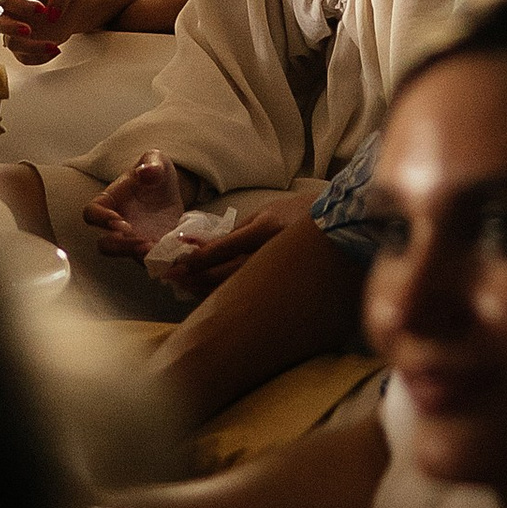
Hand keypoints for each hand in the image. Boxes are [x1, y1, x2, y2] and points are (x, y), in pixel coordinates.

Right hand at [0, 0, 81, 63]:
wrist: (70, 12)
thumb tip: (53, 12)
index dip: (22, 5)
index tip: (42, 9)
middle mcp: (11, 12)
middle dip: (11, 28)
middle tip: (28, 31)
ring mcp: (15, 31)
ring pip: (11, 43)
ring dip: (31, 48)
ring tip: (53, 46)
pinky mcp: (22, 47)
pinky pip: (24, 58)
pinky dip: (39, 58)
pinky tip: (54, 50)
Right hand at [81, 154, 188, 259]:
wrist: (170, 189)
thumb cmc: (155, 171)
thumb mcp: (156, 160)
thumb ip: (152, 163)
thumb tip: (146, 173)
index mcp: (110, 200)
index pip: (92, 213)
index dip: (100, 219)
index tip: (117, 220)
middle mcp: (116, 225)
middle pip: (105, 244)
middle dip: (119, 245)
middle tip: (138, 239)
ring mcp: (132, 240)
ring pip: (126, 256)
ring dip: (136, 256)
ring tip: (153, 248)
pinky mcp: (150, 249)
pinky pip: (148, 261)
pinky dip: (156, 260)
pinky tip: (169, 253)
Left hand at [165, 197, 302, 299]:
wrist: (334, 226)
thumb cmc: (295, 213)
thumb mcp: (264, 214)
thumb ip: (235, 232)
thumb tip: (205, 246)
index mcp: (265, 230)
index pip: (223, 248)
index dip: (197, 258)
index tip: (175, 264)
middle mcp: (270, 253)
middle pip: (224, 273)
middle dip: (195, 277)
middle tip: (171, 278)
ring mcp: (276, 271)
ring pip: (234, 288)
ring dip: (206, 288)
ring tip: (184, 286)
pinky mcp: (280, 284)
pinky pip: (246, 292)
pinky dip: (225, 293)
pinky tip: (209, 292)